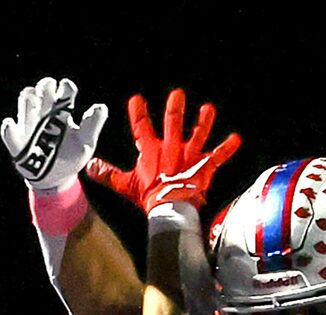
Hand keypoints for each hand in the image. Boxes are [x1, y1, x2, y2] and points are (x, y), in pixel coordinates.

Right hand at [1, 76, 107, 192]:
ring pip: (26, 98)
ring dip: (30, 103)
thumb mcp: (85, 143)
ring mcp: (30, 123)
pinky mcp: (17, 140)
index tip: (67, 96)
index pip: (64, 89)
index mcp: (63, 110)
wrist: (55, 178)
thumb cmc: (70, 156)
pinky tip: (16, 130)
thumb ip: (93, 125)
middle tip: (51, 103)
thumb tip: (101, 107)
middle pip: (43, 87)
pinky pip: (8, 130)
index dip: (65, 88)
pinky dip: (10, 128)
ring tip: (37, 119)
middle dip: (46, 88)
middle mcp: (46, 111)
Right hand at [87, 90, 240, 213]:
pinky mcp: (203, 168)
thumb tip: (88, 167)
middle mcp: (171, 149)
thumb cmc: (148, 198)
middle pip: (173, 123)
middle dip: (175, 108)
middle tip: (177, 94)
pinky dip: (227, 147)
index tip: (136, 99)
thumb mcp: (125, 185)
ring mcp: (189, 157)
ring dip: (203, 120)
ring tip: (208, 109)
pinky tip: (237, 138)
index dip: (138, 113)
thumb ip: (108, 174)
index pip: (142, 127)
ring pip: (197, 134)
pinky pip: (218, 156)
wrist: (169, 209)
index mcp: (151, 152)